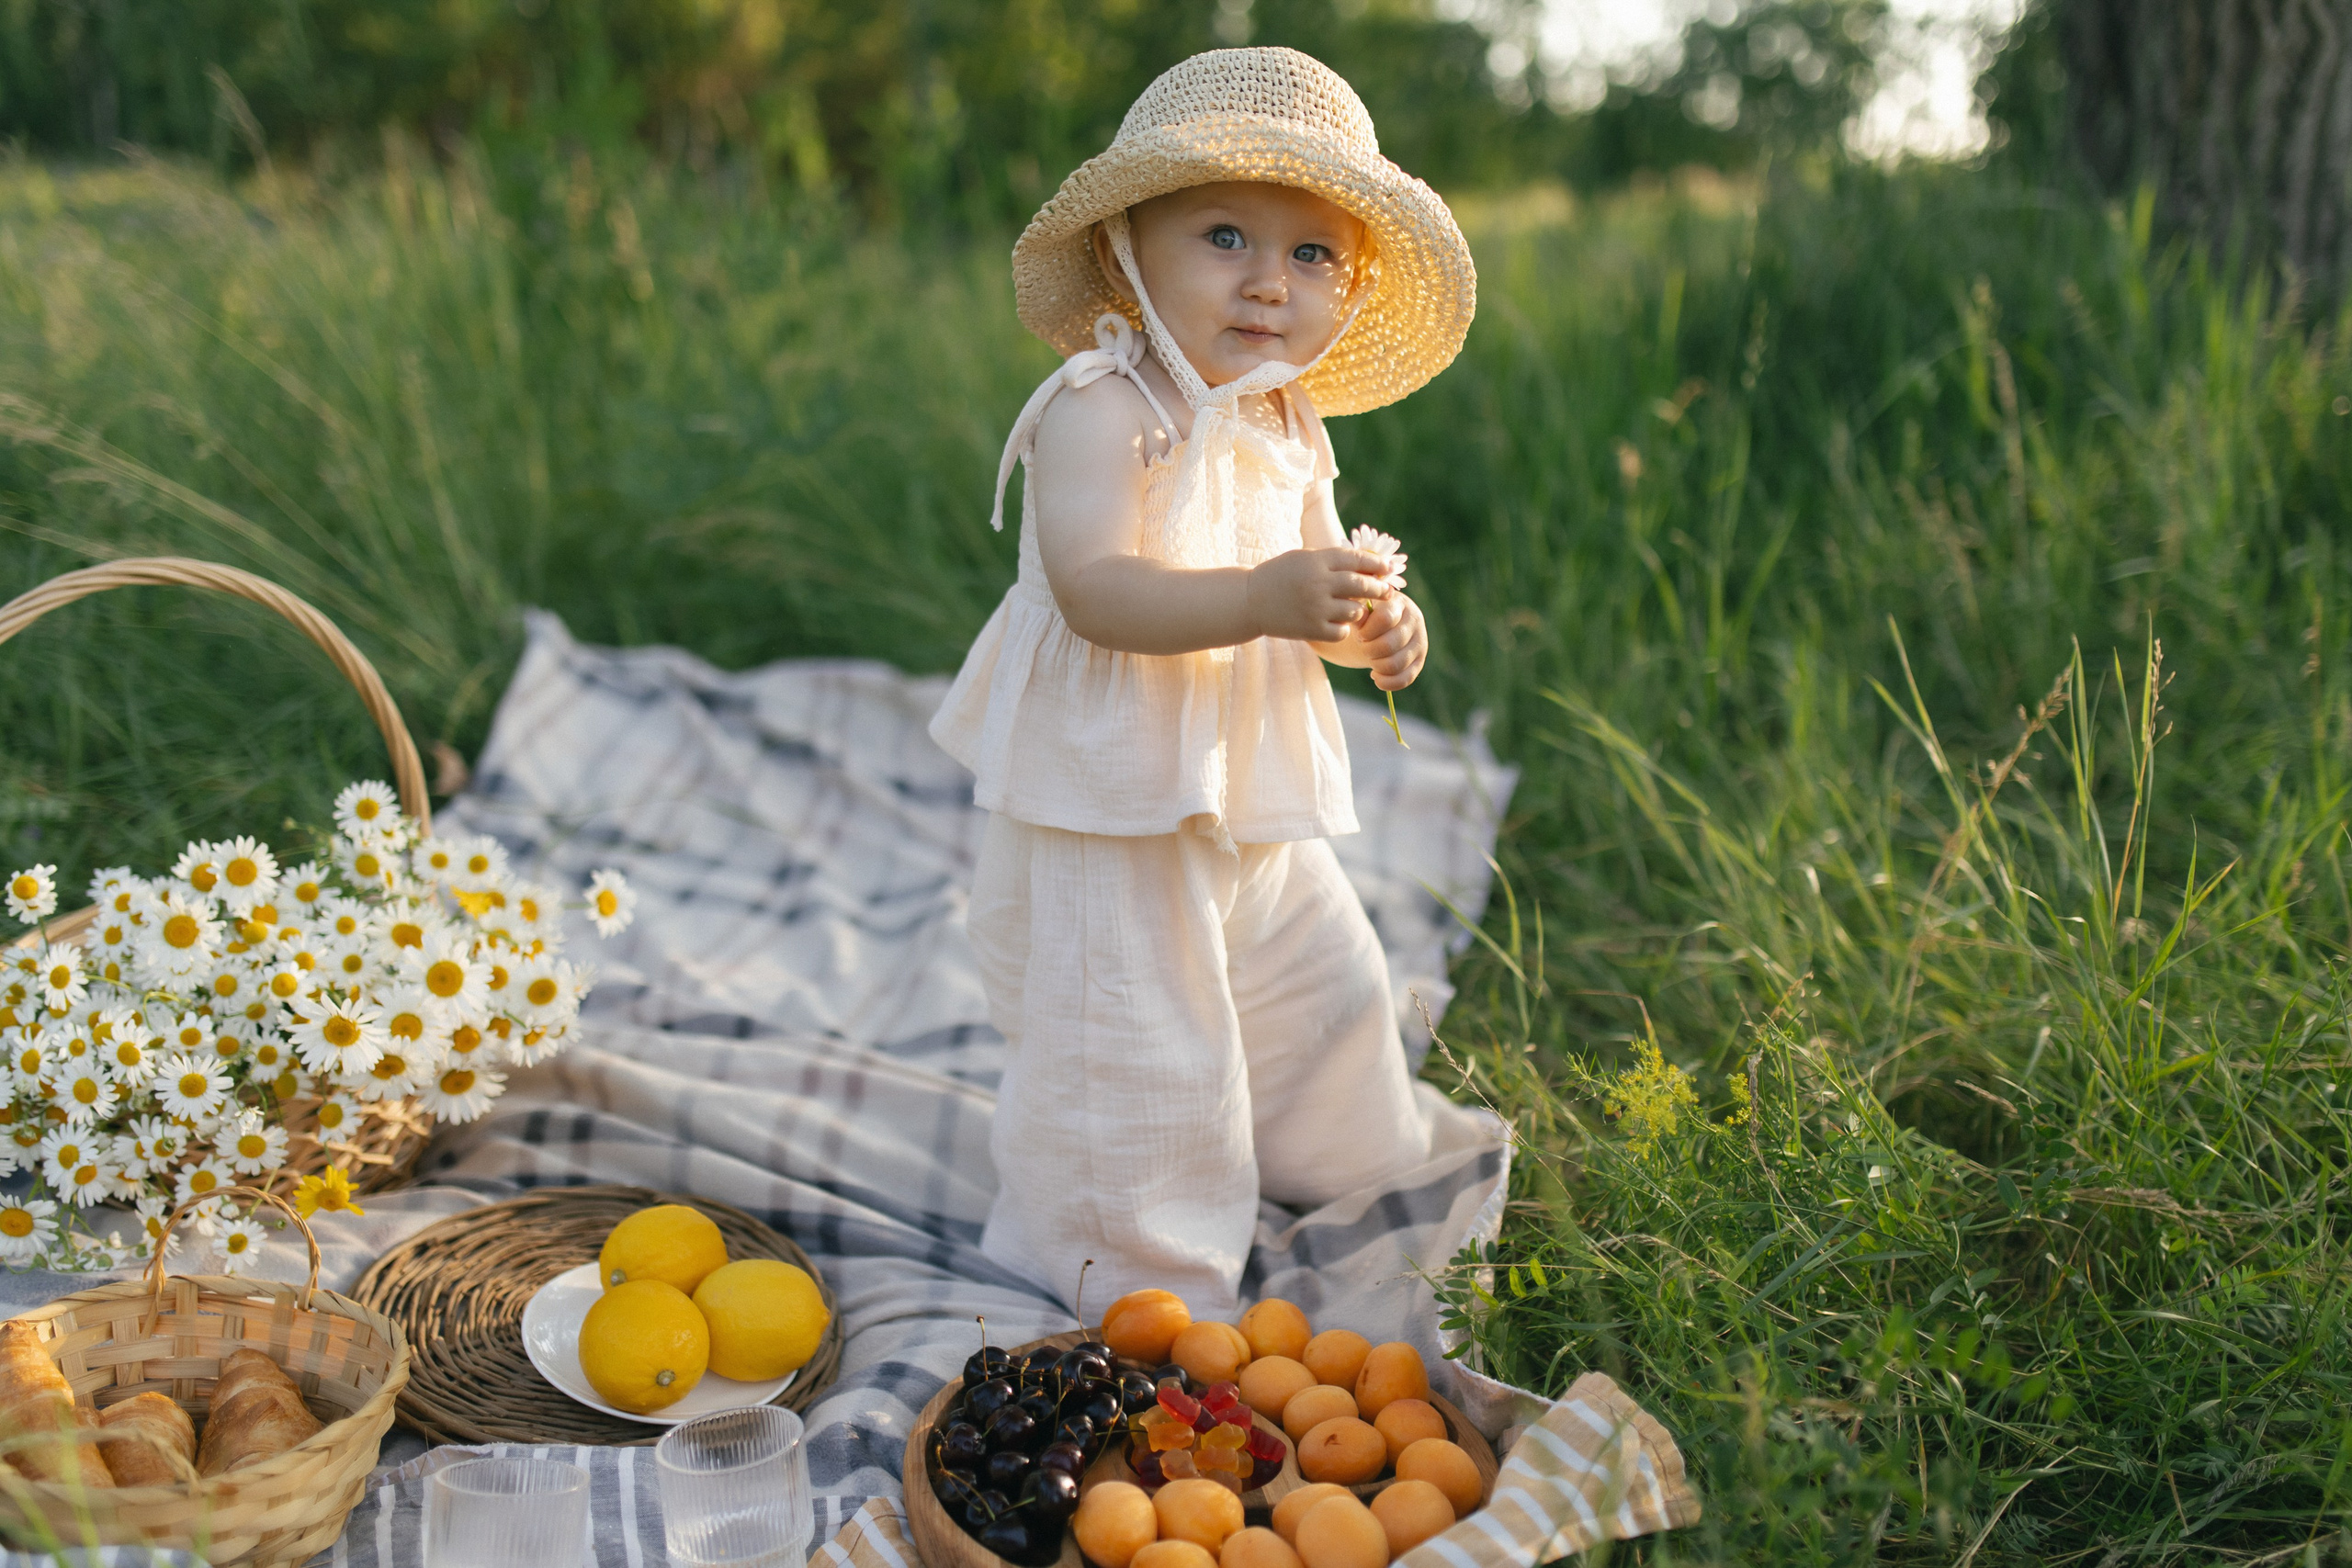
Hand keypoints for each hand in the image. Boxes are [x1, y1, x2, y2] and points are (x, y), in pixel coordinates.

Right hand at [1246, 548, 1394, 642]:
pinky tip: (1333, 623)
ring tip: (1347, 608)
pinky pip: (1342, 632)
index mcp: (1317, 561)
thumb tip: (1371, 564)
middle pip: (1362, 586)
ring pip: (1355, 611)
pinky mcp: (1311, 629)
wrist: (1249, 601)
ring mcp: (1315, 608)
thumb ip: (1333, 560)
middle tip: (1387, 592)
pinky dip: (1342, 628)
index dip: (1377, 564)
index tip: (1389, 568)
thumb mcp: (1304, 558)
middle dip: (1379, 589)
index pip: (1357, 560)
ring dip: (1356, 611)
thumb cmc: (1281, 576)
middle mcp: (1318, 583)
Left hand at [1353, 592, 1425, 690]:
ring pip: (1395, 665)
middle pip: (1389, 645)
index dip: (1367, 631)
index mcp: (1399, 603)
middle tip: (1363, 647)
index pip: (1385, 619)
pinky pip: (1404, 680)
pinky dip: (1385, 682)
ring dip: (1376, 666)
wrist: (1379, 628)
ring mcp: (1420, 642)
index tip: (1360, 634)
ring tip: (1370, 658)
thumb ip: (1358, 613)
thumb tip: (1358, 616)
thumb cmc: (1367, 616)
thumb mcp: (1360, 610)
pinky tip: (1375, 675)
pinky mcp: (1419, 662)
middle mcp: (1415, 621)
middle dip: (1368, 650)